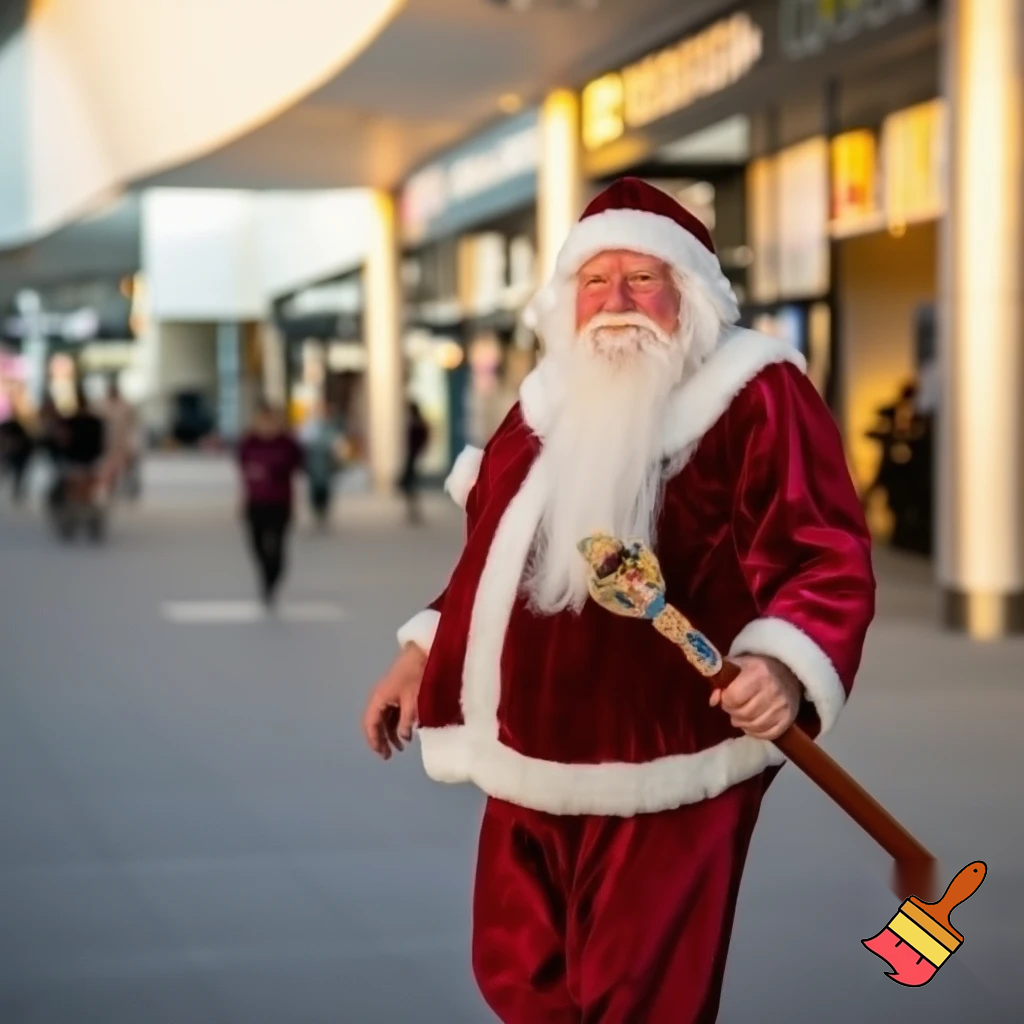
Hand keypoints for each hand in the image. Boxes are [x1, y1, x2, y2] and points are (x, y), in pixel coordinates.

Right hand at [363, 643, 426, 759]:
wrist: (424, 653)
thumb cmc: (417, 676)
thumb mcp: (413, 701)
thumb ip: (406, 722)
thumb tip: (403, 738)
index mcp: (379, 698)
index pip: (370, 724)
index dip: (374, 740)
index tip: (382, 754)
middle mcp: (380, 697)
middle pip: (375, 723)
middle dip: (381, 740)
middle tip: (389, 756)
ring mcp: (388, 695)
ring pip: (384, 719)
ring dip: (390, 733)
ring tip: (400, 748)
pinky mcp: (397, 692)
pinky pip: (392, 713)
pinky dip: (396, 724)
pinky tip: (405, 734)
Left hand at [709, 655, 801, 740]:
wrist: (787, 672)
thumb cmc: (757, 668)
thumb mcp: (736, 665)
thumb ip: (721, 679)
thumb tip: (713, 701)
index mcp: (759, 673)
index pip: (733, 697)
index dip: (725, 699)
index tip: (727, 696)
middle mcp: (773, 690)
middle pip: (743, 714)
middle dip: (733, 712)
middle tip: (734, 706)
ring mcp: (783, 707)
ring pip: (753, 726)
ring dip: (743, 723)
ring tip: (742, 714)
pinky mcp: (788, 720)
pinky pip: (767, 735)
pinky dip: (755, 731)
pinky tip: (752, 722)